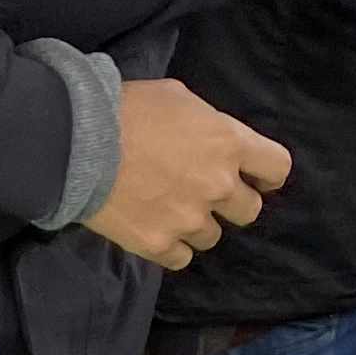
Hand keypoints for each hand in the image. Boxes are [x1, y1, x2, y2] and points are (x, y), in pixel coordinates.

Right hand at [84, 79, 289, 271]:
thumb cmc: (128, 108)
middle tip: (203, 193)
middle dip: (230, 203)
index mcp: (228, 143)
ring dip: (196, 225)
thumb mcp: (178, 97)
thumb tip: (208, 137)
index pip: (277, 168)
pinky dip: (170, 246)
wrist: (78, 142)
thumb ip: (206, 123)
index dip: (267, 175)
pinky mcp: (159, 244)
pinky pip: (181, 257)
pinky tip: (153, 227)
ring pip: (211, 237)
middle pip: (249, 210)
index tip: (254, 177)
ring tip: (167, 208)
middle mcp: (218, 185)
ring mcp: (189, 219)